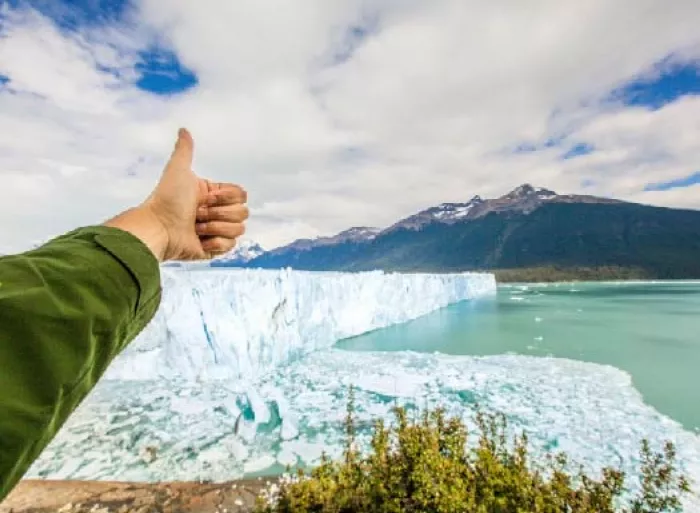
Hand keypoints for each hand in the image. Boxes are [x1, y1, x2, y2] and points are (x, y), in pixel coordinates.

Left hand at [106, 128, 247, 260]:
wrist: (159, 228)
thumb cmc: (166, 200)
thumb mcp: (177, 170)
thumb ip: (184, 150)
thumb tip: (183, 130)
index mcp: (213, 195)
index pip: (241, 195)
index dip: (227, 197)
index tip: (205, 197)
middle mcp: (216, 212)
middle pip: (243, 213)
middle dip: (219, 213)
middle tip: (198, 213)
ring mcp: (216, 231)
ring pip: (239, 230)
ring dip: (216, 228)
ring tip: (196, 227)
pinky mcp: (214, 249)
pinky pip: (231, 245)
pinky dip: (216, 242)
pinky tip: (200, 240)